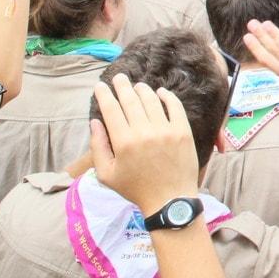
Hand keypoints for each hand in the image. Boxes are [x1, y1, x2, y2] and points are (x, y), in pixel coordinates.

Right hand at [90, 74, 198, 216]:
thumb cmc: (135, 189)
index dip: (104, 95)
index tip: (100, 86)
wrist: (170, 199)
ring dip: (143, 90)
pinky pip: (175, 107)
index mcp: (123, 142)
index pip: (111, 110)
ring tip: (137, 85)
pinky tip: (160, 92)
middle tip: (119, 78)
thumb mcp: (107, 174)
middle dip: (122, 86)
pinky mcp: (183, 131)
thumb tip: (95, 122)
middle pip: (131, 101)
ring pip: (152, 101)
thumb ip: (98, 147)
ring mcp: (166, 130)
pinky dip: (167, 97)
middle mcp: (144, 132)